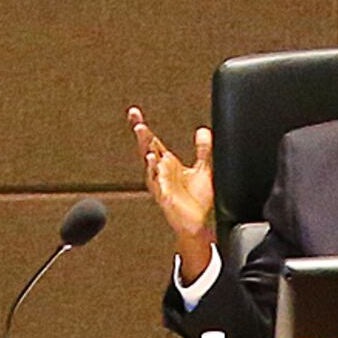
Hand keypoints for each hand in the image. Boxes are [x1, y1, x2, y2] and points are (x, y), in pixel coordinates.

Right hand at [127, 107, 216, 251]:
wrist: (198, 224)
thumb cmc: (197, 200)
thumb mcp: (203, 169)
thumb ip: (203, 150)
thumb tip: (203, 131)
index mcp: (167, 164)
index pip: (152, 141)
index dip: (143, 127)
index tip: (134, 113)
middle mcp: (161, 172)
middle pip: (147, 149)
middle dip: (141, 136)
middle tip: (138, 122)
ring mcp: (161, 184)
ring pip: (150, 165)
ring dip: (147, 152)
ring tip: (145, 139)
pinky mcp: (165, 197)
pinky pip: (157, 183)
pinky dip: (155, 172)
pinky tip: (154, 161)